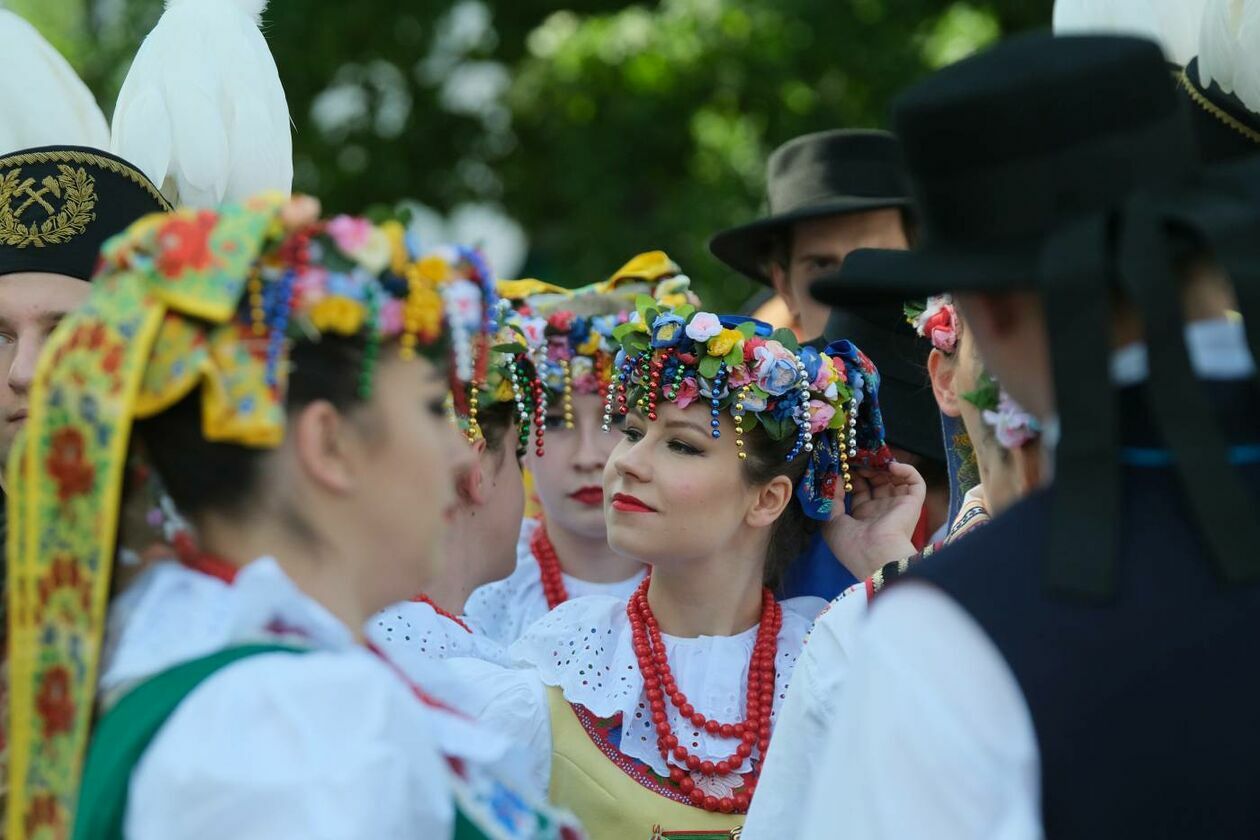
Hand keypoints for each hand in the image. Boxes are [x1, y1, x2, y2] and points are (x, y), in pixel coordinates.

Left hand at [822, 462, 925, 579]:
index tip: (843, 465)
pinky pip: (916, 483)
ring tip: (872, 460)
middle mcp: (881, 510)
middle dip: (866, 468)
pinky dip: (907, 471)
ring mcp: (897, 506)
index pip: (859, 490)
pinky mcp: (913, 504)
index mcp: (863, 517)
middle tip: (857, 457)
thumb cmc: (851, 544)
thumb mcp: (831, 522)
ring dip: (884, 467)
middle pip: (876, 482)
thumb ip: (831, 500)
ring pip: (895, 479)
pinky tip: (891, 467)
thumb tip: (834, 479)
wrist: (874, 555)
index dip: (852, 477)